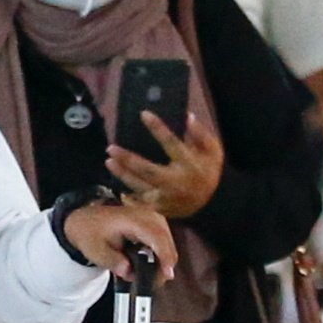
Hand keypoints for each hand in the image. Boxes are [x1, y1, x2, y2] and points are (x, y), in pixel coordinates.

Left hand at [61, 200, 180, 280]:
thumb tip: (128, 271)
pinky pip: (164, 237)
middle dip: (167, 261)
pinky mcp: (151, 221)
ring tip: (156, 275)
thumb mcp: (96, 251)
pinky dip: (162, 252)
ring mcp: (149, 216)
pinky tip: (156, 264)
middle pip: (166, 238)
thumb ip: (113, 262)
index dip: (165, 255)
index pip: (155, 236)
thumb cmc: (91, 233)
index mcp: (130, 219)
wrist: (85, 221)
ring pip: (167, 238)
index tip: (167, 273)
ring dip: (165, 257)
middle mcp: (144, 214)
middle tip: (159, 281)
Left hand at [107, 108, 224, 218]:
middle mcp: (175, 182)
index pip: (171, 143)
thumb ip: (201, 135)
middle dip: (128, 159)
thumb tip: (187, 117)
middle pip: (147, 170)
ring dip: (122, 174)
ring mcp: (165, 198)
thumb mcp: (213, 151)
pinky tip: (116, 183)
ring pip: (139, 185)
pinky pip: (139, 201)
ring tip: (109, 161)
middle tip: (111, 148)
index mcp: (189, 165)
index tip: (144, 114)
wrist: (211, 204)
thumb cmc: (208, 172)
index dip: (157, 128)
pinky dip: (127, 194)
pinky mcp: (159, 208)